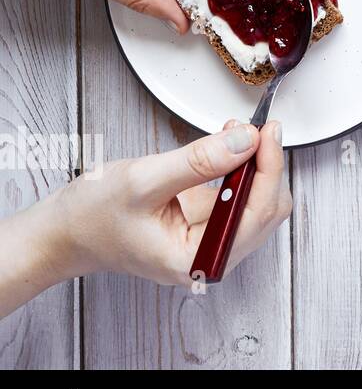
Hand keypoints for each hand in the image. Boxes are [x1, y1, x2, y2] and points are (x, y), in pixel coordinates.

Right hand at [46, 121, 290, 287]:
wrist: (64, 231)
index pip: (257, 213)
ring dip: (255, 165)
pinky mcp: (205, 225)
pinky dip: (241, 169)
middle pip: (267, 208)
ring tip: (239, 132)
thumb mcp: (144, 180)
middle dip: (266, 165)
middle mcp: (210, 257)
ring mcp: (210, 241)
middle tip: (255, 128)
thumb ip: (199, 162)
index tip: (266, 133)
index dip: (268, 168)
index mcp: (196, 260)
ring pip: (258, 201)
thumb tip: (246, 142)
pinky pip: (238, 196)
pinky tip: (229, 144)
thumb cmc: (92, 217)